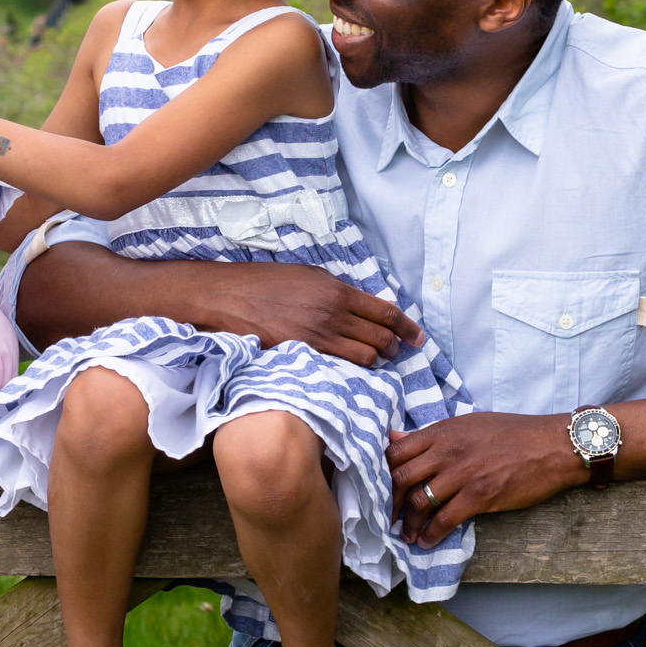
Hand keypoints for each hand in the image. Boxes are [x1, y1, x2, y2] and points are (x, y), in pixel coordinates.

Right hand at [196, 263, 422, 365]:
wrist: (227, 296)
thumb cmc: (264, 282)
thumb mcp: (307, 276)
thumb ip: (336, 292)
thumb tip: (360, 305)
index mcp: (337, 291)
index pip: (386, 313)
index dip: (408, 328)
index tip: (418, 337)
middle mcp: (332, 314)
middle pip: (381, 339)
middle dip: (392, 347)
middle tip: (393, 350)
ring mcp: (318, 338)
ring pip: (365, 358)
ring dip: (373, 361)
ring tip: (368, 360)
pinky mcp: (302, 355)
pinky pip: (340, 369)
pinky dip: (349, 370)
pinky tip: (345, 368)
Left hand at [386, 413, 584, 546]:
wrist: (551, 445)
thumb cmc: (512, 433)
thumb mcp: (467, 424)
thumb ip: (430, 434)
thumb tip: (394, 437)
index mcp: (442, 432)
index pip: (396, 451)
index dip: (382, 472)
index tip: (380, 487)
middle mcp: (446, 451)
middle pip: (401, 478)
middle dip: (388, 501)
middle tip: (386, 517)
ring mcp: (462, 474)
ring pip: (419, 501)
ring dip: (408, 523)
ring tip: (406, 534)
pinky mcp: (480, 496)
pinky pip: (445, 519)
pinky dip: (431, 534)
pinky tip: (427, 541)